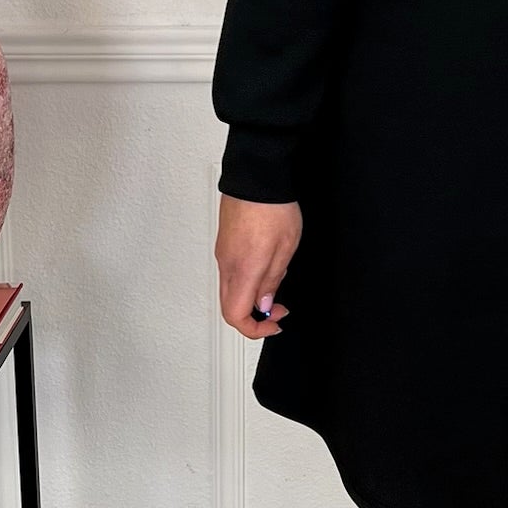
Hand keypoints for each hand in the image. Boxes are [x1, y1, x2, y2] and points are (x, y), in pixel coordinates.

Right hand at [215, 194, 301, 337]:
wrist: (255, 177)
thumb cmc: (273, 208)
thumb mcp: (285, 249)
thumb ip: (272, 280)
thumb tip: (263, 305)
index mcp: (243, 270)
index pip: (236, 316)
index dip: (255, 330)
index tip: (275, 323)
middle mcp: (227, 265)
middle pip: (230, 307)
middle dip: (254, 317)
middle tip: (277, 309)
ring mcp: (222, 255)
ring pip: (229, 291)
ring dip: (251, 298)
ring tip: (275, 283)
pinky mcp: (224, 245)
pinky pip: (230, 274)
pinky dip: (246, 283)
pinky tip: (265, 267)